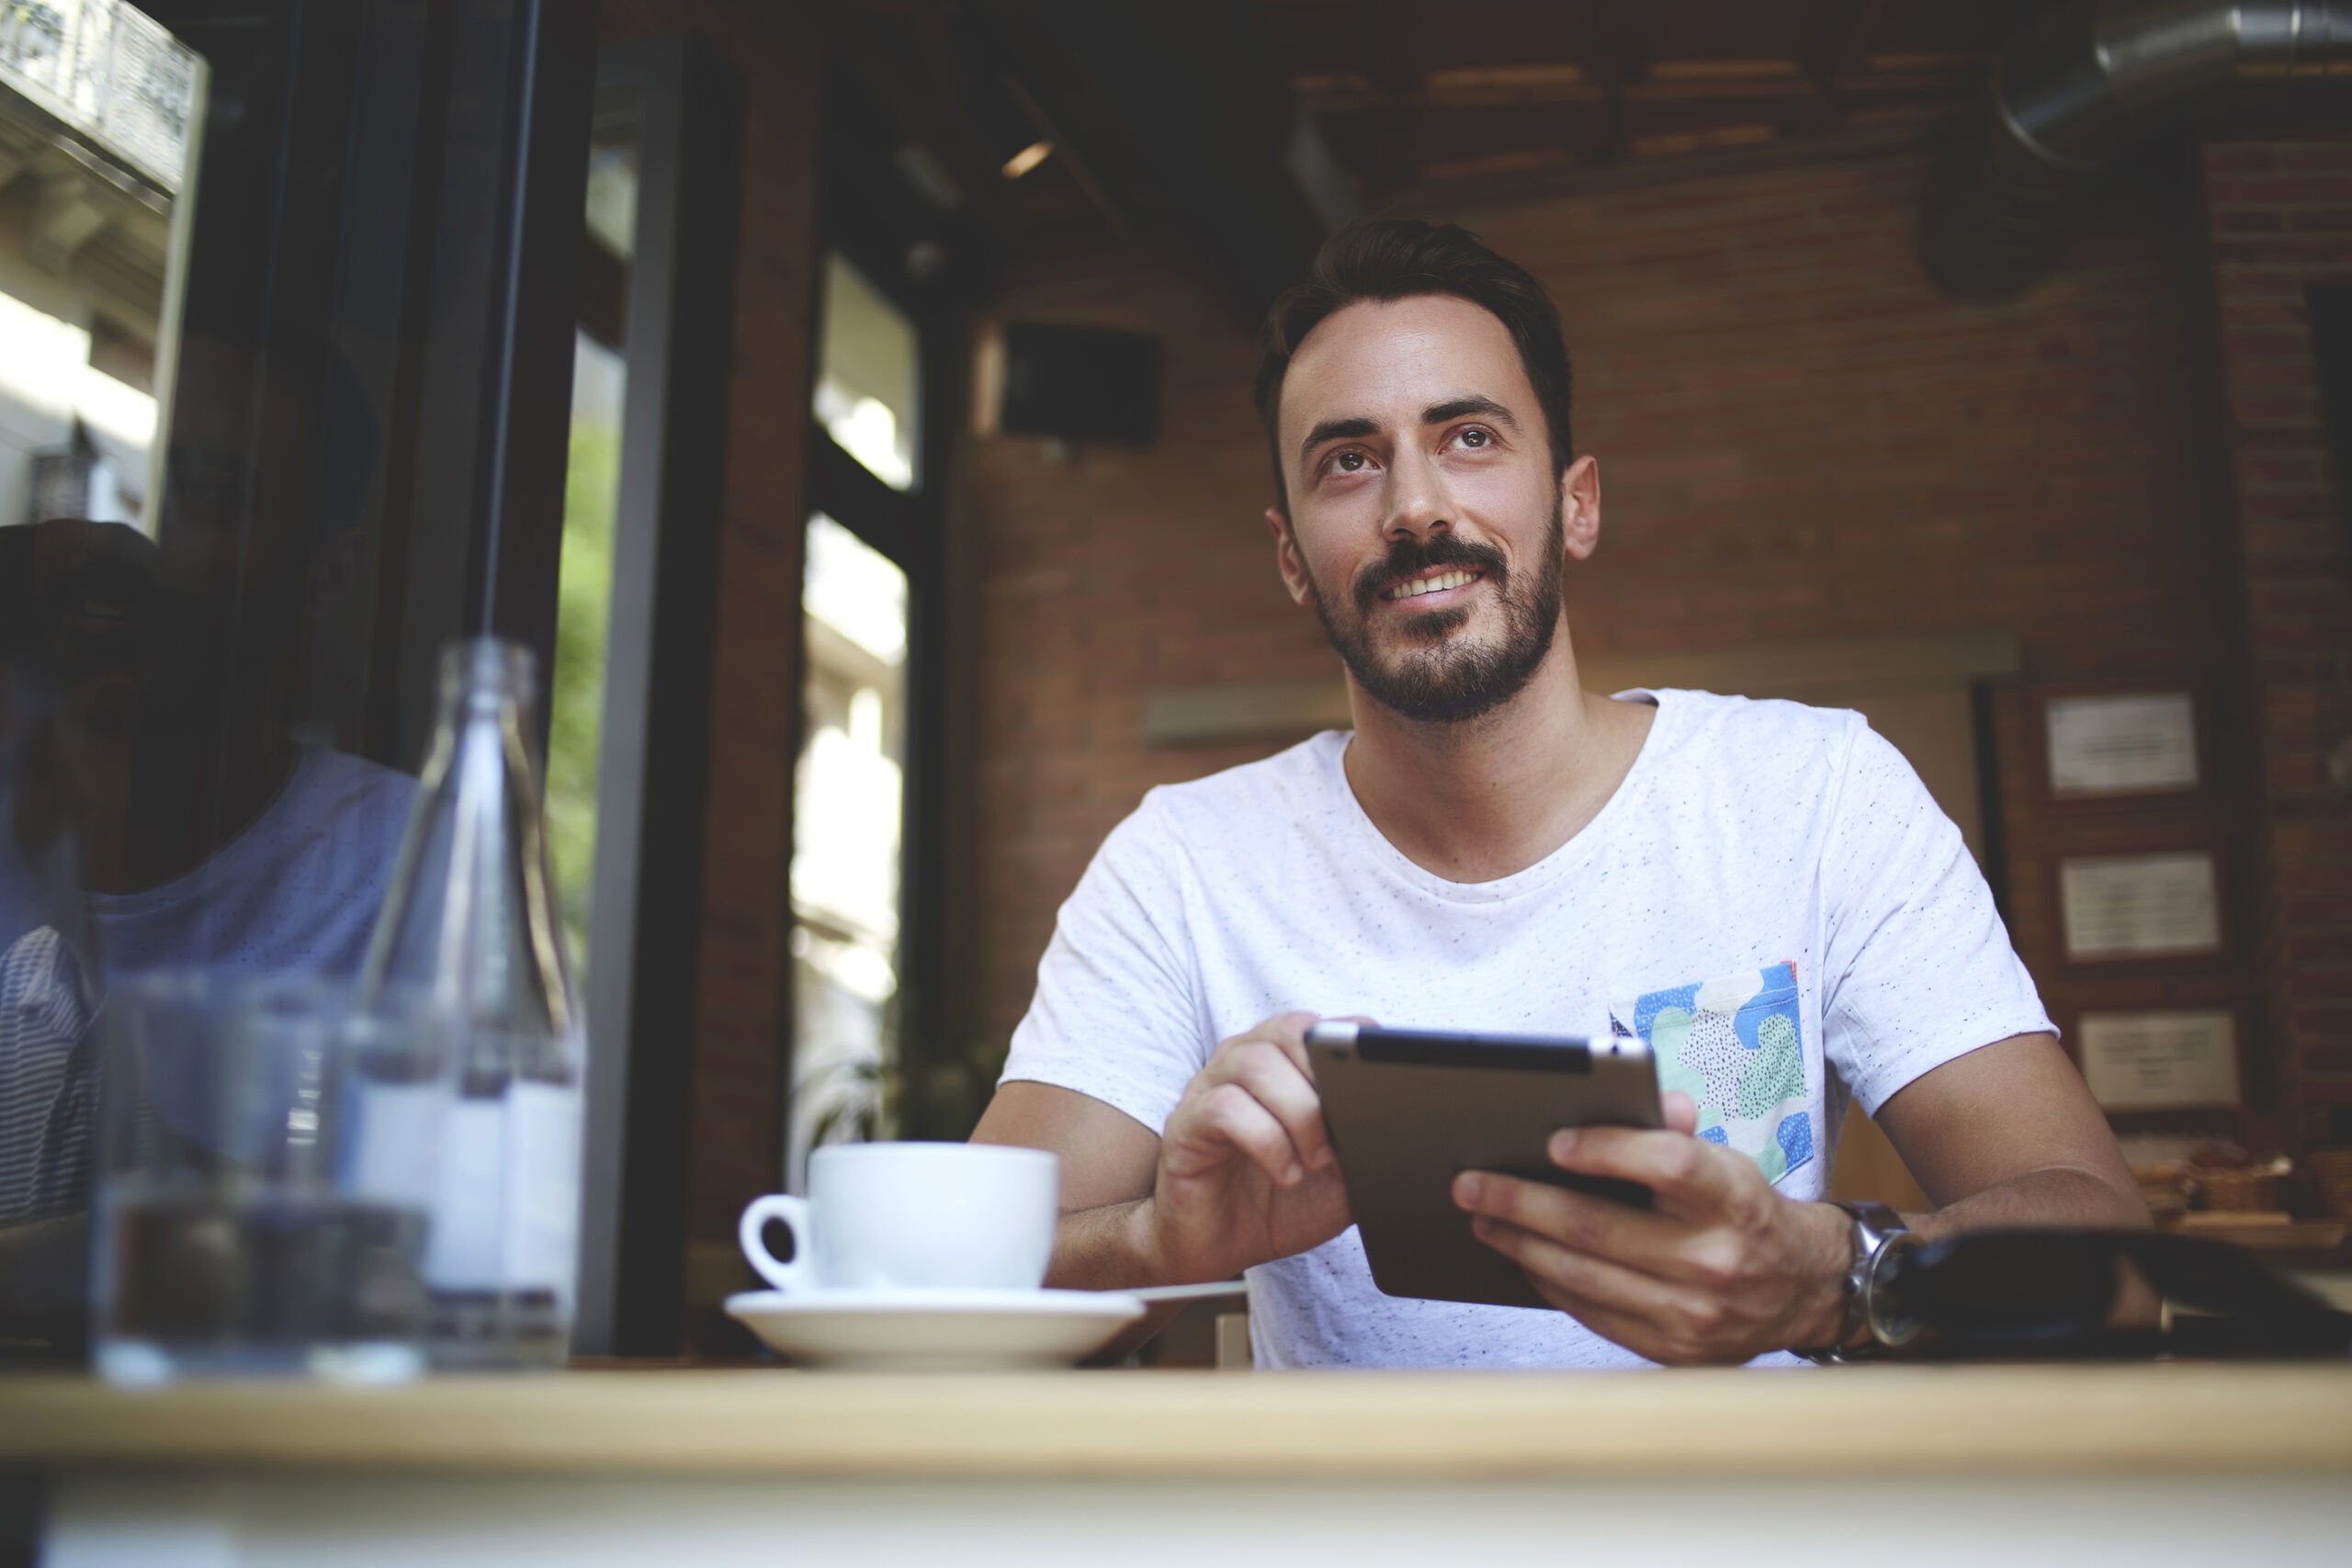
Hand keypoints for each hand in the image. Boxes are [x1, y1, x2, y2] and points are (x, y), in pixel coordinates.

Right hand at [1144, 1011, 1351, 1282]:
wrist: (1218, 1246)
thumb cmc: (1279, 1202)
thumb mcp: (1341, 1176)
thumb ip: (1367, 1144)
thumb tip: (1406, 1130)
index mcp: (1285, 1062)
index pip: (1324, 1027)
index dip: (1354, 1051)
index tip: (1375, 1094)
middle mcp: (1245, 1060)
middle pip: (1291, 1031)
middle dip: (1327, 1082)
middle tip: (1341, 1138)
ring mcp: (1210, 1086)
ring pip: (1258, 1065)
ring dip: (1299, 1115)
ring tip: (1314, 1160)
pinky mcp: (1186, 1122)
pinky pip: (1226, 1108)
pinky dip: (1267, 1142)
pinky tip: (1284, 1173)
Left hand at [1451, 1091, 1850, 1363]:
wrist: (1802, 1288)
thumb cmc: (1745, 1212)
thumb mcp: (1726, 1162)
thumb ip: (1676, 1133)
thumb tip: (1637, 1099)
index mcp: (1732, 1198)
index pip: (1667, 1165)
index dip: (1606, 1151)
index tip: (1553, 1141)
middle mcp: (1715, 1258)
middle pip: (1599, 1227)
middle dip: (1521, 1202)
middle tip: (1471, 1184)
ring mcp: (1694, 1312)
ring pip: (1583, 1275)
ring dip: (1520, 1244)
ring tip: (1484, 1218)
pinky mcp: (1674, 1349)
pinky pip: (1593, 1312)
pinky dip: (1550, 1282)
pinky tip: (1523, 1256)